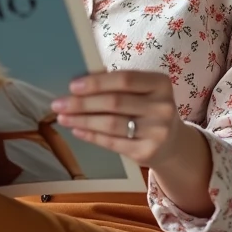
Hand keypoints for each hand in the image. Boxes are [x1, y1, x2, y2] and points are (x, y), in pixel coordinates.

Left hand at [52, 71, 185, 169]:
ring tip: (62, 117)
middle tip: (58, 104)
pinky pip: (112, 143)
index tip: (72, 86)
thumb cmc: (149, 109)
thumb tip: (80, 81)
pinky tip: (77, 130)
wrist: (173, 143)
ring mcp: (157, 132)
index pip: (125, 79)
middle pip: (114, 103)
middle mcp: (162, 107)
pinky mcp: (147, 152)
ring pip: (110, 124)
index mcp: (160, 83)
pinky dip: (91, 135)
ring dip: (82, 120)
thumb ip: (118, 84)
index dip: (97, 82)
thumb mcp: (143, 91)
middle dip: (82, 103)